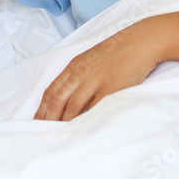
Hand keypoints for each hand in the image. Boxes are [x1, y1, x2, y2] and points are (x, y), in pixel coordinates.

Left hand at [34, 20, 163, 121]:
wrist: (142, 41)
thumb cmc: (119, 51)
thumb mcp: (93, 59)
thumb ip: (80, 74)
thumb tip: (70, 97)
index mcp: (75, 65)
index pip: (52, 89)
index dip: (42, 108)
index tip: (37, 122)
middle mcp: (82, 72)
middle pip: (58, 99)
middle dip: (49, 119)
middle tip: (43, 134)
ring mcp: (96, 80)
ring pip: (73, 106)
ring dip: (65, 123)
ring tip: (60, 138)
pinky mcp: (111, 88)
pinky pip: (95, 109)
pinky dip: (86, 121)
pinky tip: (82, 131)